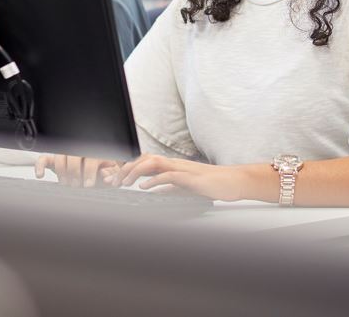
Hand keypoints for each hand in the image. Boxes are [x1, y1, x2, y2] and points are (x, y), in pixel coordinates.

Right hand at [34, 154, 119, 187]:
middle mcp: (79, 151)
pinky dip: (39, 166)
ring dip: (62, 171)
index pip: (91, 158)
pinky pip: (43, 159)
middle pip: (74, 155)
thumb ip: (110, 175)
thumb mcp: (108, 175)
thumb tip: (106, 175)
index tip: (88, 184)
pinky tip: (40, 175)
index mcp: (94, 153)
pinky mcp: (52, 160)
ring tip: (66, 183)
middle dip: (75, 172)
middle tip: (76, 185)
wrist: (91, 176)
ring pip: (60, 156)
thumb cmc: (101, 175)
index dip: (89, 171)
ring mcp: (64, 154)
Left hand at [109, 154, 265, 201]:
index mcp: (173, 166)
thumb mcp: (185, 187)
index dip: (129, 168)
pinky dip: (154, 180)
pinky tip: (145, 187)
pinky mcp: (191, 177)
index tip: (116, 179)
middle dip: (127, 168)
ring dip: (136, 171)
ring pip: (153, 162)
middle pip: (145, 158)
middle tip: (115, 181)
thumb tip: (153, 190)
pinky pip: (169, 175)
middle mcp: (176, 163)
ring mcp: (183, 169)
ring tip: (125, 182)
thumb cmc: (212, 184)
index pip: (146, 162)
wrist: (233, 182)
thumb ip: (169, 187)